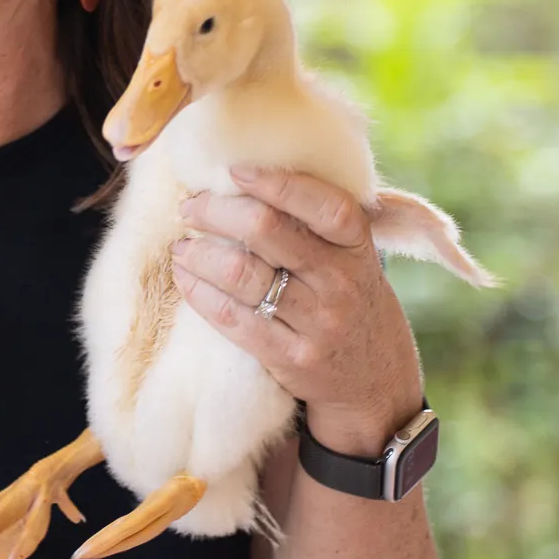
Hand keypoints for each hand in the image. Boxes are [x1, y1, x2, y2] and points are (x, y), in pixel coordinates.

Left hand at [169, 167, 423, 457]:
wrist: (375, 387)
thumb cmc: (352, 307)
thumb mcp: (355, 263)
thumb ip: (318, 227)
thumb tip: (250, 180)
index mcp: (357, 248)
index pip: (324, 205)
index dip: (276, 182)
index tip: (235, 171)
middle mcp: (340, 282)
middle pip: (266, 231)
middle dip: (216, 212)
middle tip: (191, 208)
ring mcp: (317, 323)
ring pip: (240, 274)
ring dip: (198, 253)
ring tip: (183, 246)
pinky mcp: (291, 357)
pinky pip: (233, 318)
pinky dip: (200, 293)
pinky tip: (185, 279)